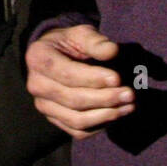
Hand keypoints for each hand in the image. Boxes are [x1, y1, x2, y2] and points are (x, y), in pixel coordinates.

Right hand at [25, 24, 134, 139]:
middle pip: (73, 99)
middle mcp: (36, 85)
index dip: (93, 78)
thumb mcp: (81, 33)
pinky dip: (99, 126)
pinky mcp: (53, 119)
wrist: (55, 55)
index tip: (117, 78)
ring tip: (128, 106)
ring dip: (105, 115)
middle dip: (105, 99)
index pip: (67, 74)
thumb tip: (112, 51)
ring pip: (76, 120)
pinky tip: (116, 114)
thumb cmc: (69, 42)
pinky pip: (77, 131)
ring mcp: (43, 105)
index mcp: (39, 58)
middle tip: (130, 94)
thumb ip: (95, 41)